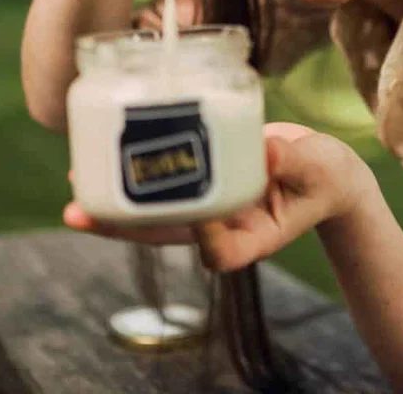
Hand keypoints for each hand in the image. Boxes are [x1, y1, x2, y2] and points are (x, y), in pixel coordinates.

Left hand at [63, 122, 377, 271]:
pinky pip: (163, 183)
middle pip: (164, 235)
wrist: (322, 168)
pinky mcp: (202, 182)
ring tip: (75, 183)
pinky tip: (107, 154)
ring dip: (114, 203)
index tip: (196, 211)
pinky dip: (136, 173)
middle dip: (121, 226)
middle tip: (79, 211)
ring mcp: (208, 207)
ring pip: (153, 213)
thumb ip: (294, 163)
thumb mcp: (319, 170)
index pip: (218, 251)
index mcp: (253, 239)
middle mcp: (222, 227)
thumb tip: (267, 151)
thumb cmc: (327, 175)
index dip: (200, 235)